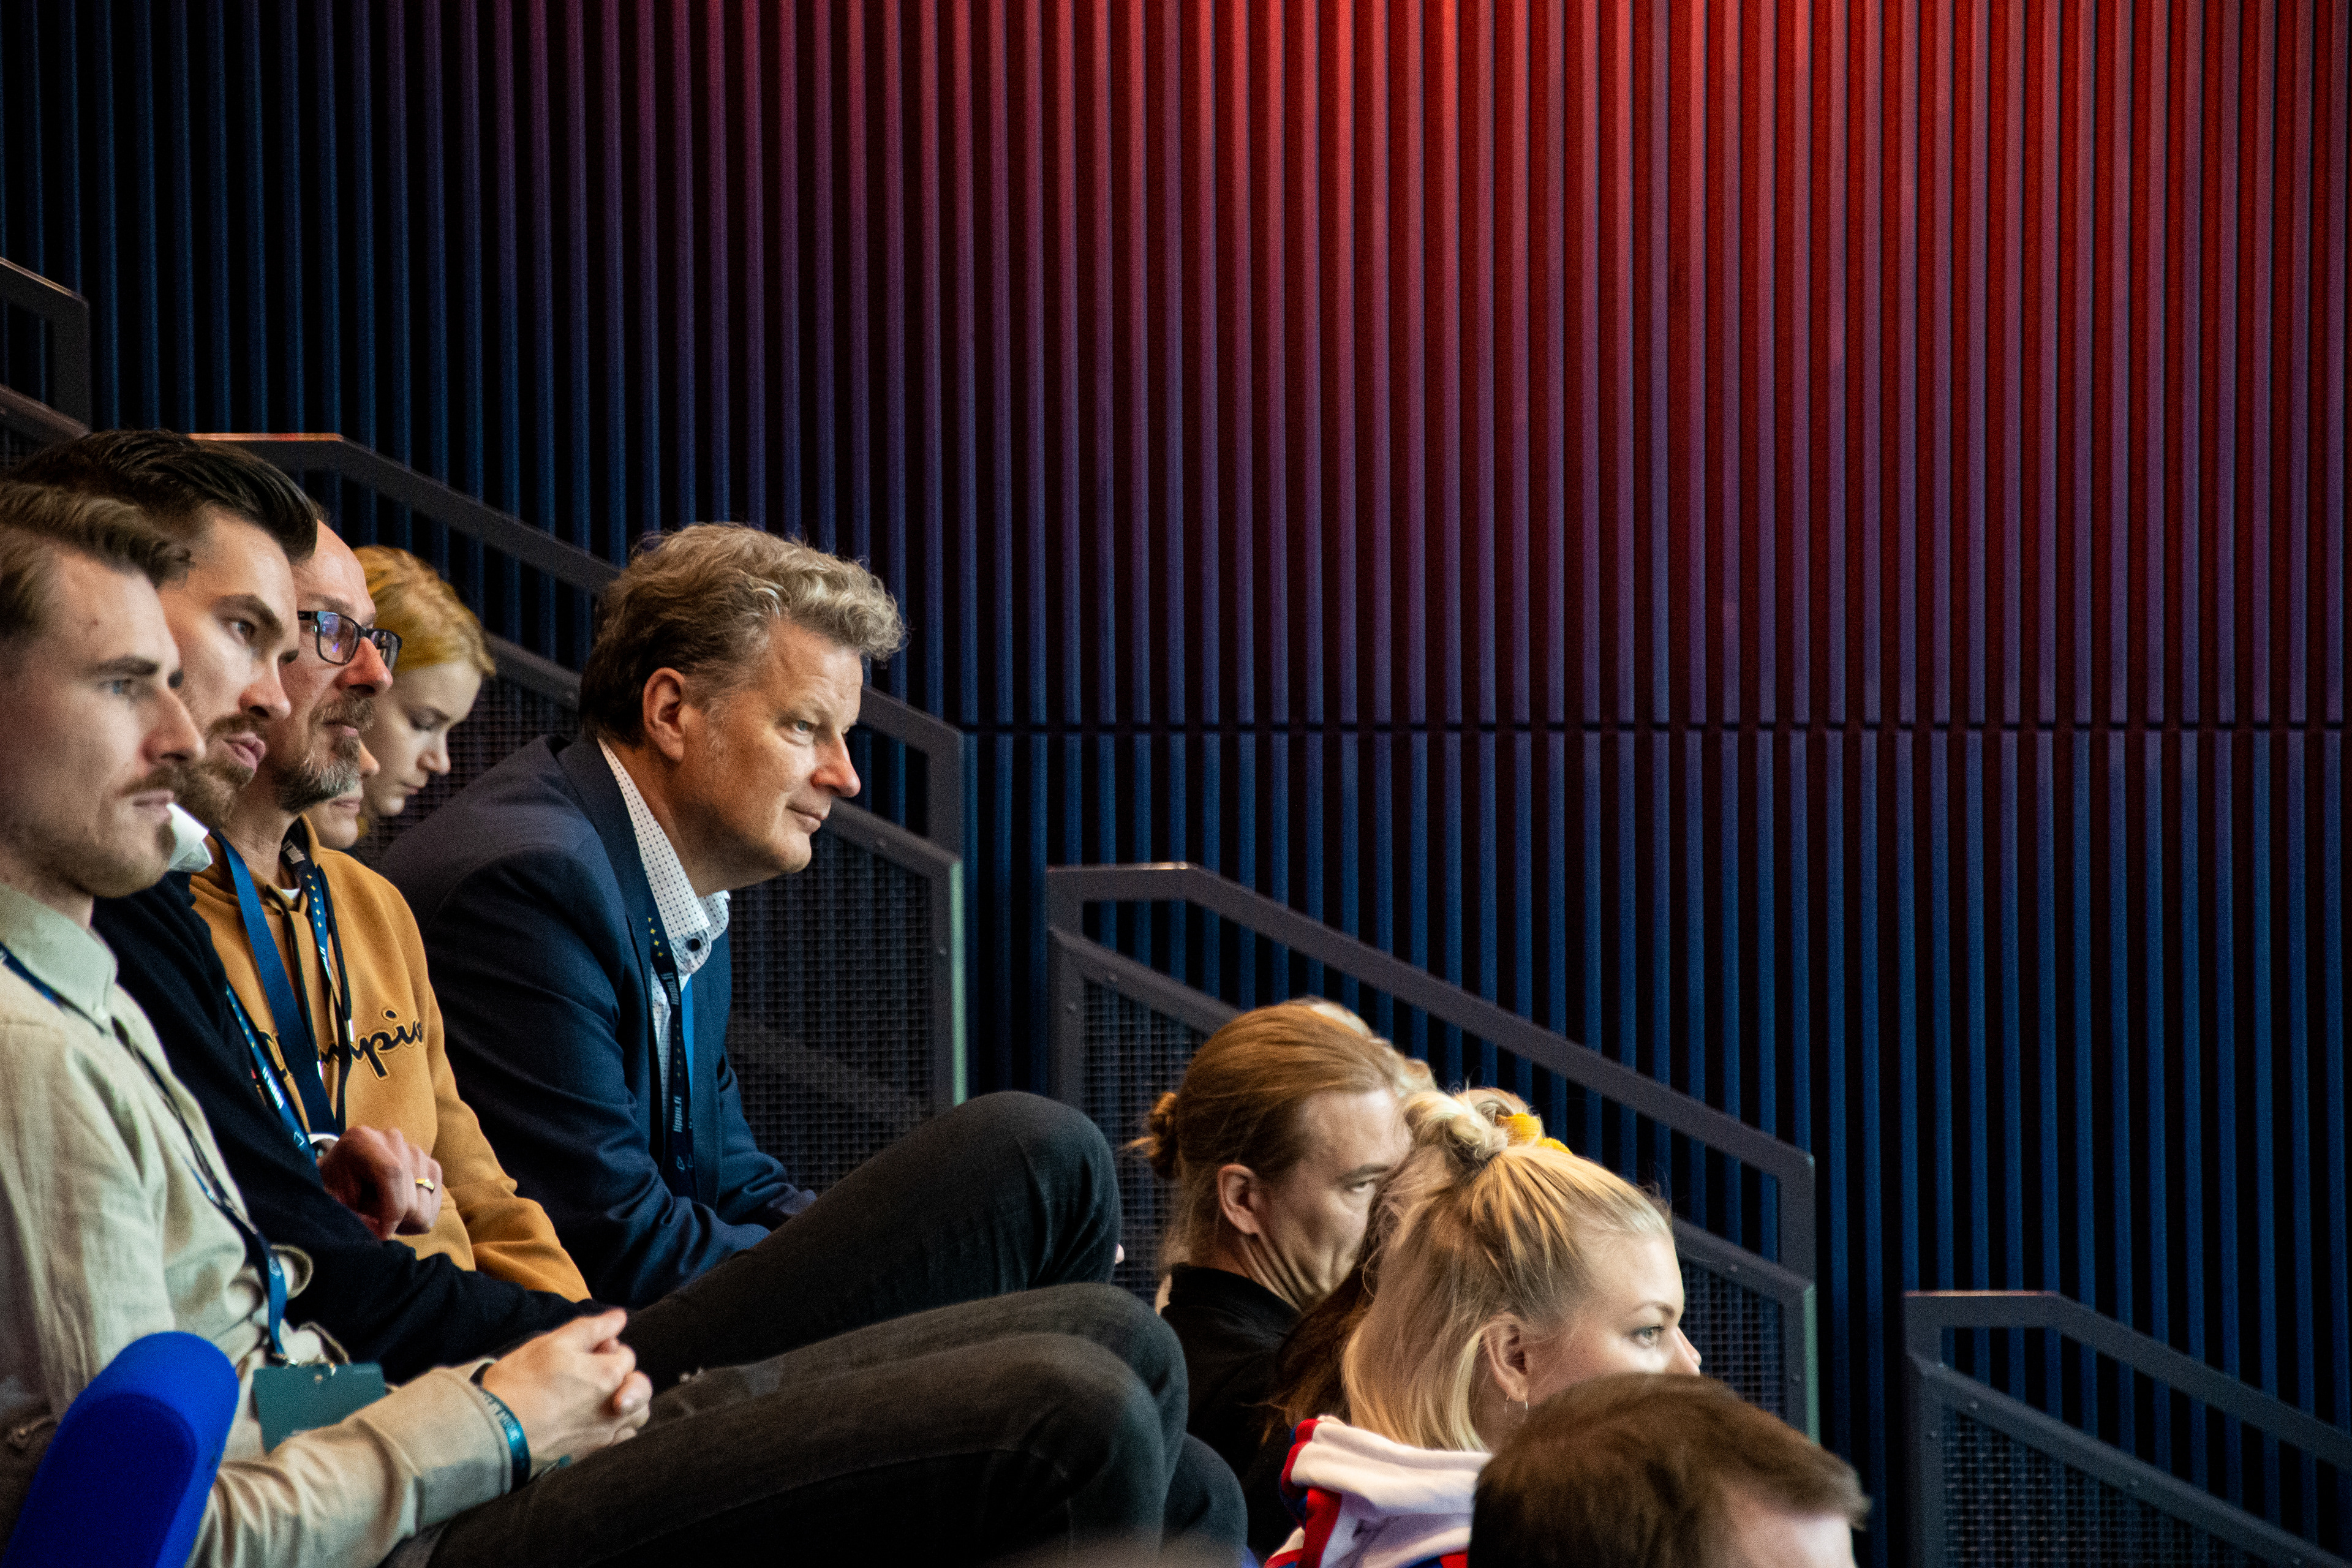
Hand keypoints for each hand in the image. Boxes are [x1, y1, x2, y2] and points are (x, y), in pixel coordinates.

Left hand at [318, 1125, 443, 1239]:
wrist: (342, 1176)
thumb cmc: (334, 1190)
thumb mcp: (334, 1202)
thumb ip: (355, 1216)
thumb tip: (383, 1236)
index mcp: (361, 1141)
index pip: (392, 1172)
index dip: (393, 1208)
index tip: (384, 1234)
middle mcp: (392, 1139)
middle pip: (412, 1187)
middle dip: (399, 1218)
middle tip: (378, 1228)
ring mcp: (414, 1149)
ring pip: (426, 1196)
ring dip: (409, 1217)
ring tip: (386, 1219)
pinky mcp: (429, 1163)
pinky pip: (436, 1196)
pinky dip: (423, 1214)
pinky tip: (401, 1216)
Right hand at [481, 1309, 652, 1466]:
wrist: (494, 1435)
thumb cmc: (520, 1385)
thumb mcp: (551, 1343)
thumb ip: (591, 1328)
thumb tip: (619, 1318)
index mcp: (609, 1375)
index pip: (626, 1355)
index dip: (607, 1348)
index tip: (585, 1351)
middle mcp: (614, 1408)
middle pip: (640, 1387)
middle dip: (625, 1376)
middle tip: (593, 1374)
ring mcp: (604, 1435)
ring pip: (636, 1417)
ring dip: (627, 1404)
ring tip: (598, 1398)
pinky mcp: (591, 1456)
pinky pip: (620, 1442)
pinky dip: (616, 1430)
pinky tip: (593, 1422)